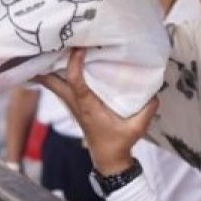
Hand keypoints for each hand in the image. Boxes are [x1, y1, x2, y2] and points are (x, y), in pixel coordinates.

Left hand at [38, 48, 157, 174]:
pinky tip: (61, 59)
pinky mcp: (74, 103)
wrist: (107, 158)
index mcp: (87, 106)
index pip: (75, 82)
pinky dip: (56, 72)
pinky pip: (59, 85)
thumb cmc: (119, 142)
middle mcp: (74, 103)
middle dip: (44, 63)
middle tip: (50, 42)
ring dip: (48, 66)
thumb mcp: (137, 129)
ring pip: (51, 83)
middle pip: (50, 82)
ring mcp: (71, 103)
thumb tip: (155, 93)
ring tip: (53, 45)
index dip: (75, 64)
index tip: (80, 48)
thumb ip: (147, 110)